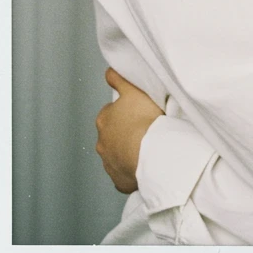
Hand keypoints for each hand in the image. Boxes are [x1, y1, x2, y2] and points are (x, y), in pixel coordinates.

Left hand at [95, 68, 163, 193]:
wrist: (151, 153)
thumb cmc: (144, 120)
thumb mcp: (133, 90)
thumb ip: (119, 79)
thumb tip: (108, 72)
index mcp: (104, 120)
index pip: (109, 114)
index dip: (123, 112)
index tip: (136, 113)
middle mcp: (102, 143)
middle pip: (111, 135)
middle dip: (123, 133)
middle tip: (143, 131)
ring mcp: (109, 163)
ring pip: (117, 155)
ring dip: (127, 152)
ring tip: (146, 148)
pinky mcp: (119, 180)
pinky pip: (124, 175)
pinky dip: (131, 171)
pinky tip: (143, 166)